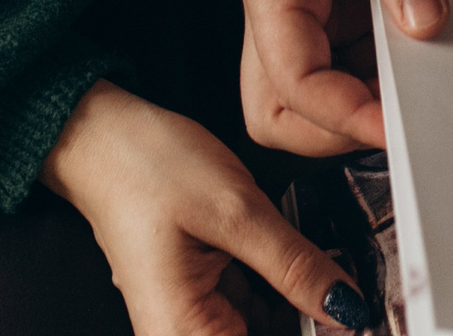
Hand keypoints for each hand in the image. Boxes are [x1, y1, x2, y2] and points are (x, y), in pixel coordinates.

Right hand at [40, 80, 374, 335]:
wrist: (100, 137)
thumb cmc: (145, 168)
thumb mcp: (237, 211)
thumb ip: (295, 266)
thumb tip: (346, 308)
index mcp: (186, 333)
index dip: (317, 335)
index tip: (352, 316)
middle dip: (310, 319)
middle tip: (344, 291)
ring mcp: (191, 321)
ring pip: (267, 328)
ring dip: (298, 304)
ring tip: (320, 268)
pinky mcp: (199, 299)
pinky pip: (254, 310)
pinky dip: (281, 288)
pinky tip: (297, 262)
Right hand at [239, 0, 447, 153]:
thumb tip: (424, 25)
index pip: (288, 77)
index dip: (340, 113)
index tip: (399, 122)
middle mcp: (275, 0)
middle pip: (277, 106)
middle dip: (332, 128)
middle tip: (400, 115)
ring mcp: (301, 5)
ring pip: (308, 92)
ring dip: (359, 102)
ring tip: (419, 84)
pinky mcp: (330, 0)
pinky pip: (344, 59)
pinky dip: (378, 71)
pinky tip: (420, 51)